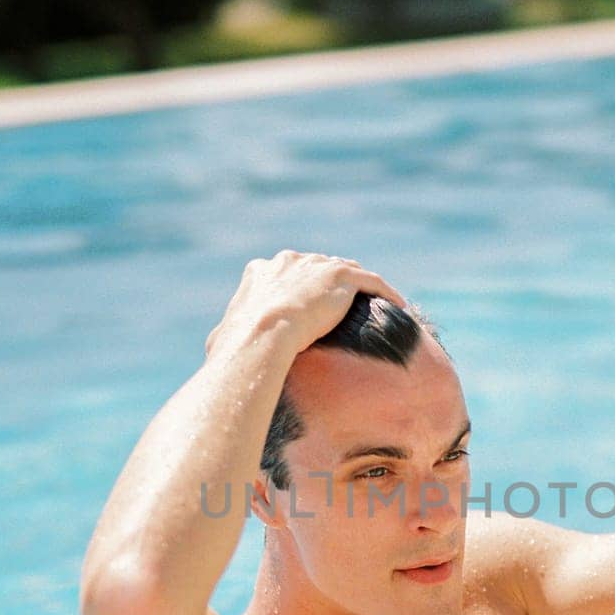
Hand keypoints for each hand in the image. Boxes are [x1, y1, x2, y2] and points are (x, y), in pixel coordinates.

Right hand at [204, 250, 405, 363]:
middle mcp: (290, 261)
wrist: (262, 337)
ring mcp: (317, 266)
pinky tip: (398, 306)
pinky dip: (385, 292)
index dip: (298, 287)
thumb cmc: (238, 346)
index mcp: (262, 272)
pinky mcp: (342, 277)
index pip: (286, 272)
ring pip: (348, 270)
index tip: (307, 306)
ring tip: (374, 302)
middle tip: (345, 306)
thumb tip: (216, 353)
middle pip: (319, 267)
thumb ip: (224, 338)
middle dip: (331, 283)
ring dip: (361, 284)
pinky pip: (372, 282)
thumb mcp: (221, 340)